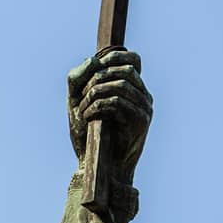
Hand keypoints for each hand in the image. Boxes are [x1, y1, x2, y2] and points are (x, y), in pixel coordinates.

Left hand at [67, 48, 152, 179]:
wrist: (97, 166)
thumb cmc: (89, 135)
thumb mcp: (78, 101)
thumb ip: (79, 78)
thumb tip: (93, 60)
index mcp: (132, 88)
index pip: (134, 59)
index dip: (114, 56)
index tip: (93, 67)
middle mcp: (143, 96)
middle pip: (125, 69)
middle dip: (98, 77)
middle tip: (82, 94)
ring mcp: (144, 108)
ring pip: (120, 84)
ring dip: (95, 93)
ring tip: (83, 109)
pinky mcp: (140, 122)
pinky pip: (118, 102)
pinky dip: (97, 106)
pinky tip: (88, 117)